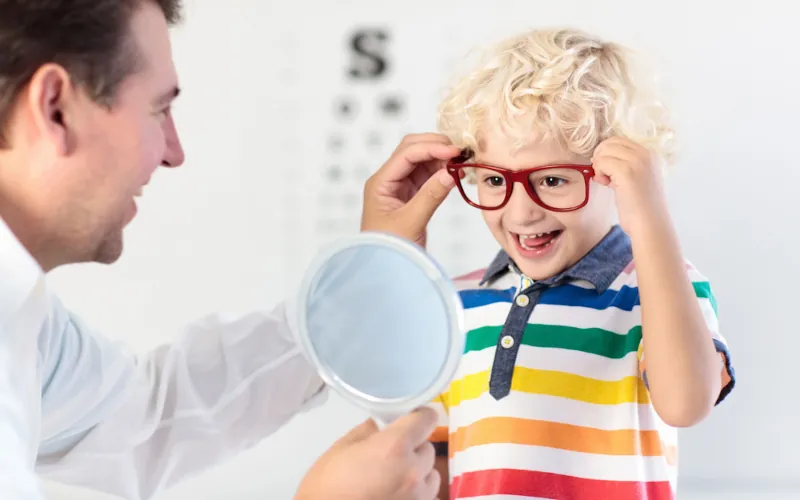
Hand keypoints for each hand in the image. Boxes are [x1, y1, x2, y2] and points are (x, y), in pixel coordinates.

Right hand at [294, 408, 440, 499]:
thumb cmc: (326, 486)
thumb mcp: (340, 450)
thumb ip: (366, 432)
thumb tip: (379, 425)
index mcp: (395, 447)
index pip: (426, 419)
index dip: (420, 417)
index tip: (411, 419)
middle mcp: (414, 470)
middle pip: (428, 449)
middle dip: (413, 448)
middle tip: (392, 454)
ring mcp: (419, 497)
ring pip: (432, 476)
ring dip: (419, 473)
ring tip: (396, 479)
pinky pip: (428, 498)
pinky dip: (417, 495)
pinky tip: (397, 495)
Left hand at [361, 134, 459, 246]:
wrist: (385, 272)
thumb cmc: (389, 251)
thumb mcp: (411, 222)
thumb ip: (431, 195)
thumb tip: (451, 172)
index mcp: (380, 183)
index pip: (406, 154)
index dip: (431, 147)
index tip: (455, 151)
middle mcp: (388, 180)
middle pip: (412, 150)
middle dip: (435, 146)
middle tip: (460, 152)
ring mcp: (399, 187)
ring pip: (421, 161)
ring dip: (441, 157)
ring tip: (462, 162)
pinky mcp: (411, 196)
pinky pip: (427, 176)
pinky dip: (442, 171)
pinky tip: (456, 173)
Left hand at [591, 136, 669, 235]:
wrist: (650, 224)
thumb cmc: (641, 206)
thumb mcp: (636, 179)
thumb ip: (623, 166)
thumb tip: (598, 158)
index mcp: (650, 154)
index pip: (619, 140)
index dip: (607, 152)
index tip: (607, 170)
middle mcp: (645, 154)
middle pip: (610, 142)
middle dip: (601, 156)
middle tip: (603, 175)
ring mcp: (637, 162)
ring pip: (604, 151)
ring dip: (599, 165)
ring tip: (606, 181)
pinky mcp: (626, 172)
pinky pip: (602, 162)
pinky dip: (599, 172)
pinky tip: (606, 184)